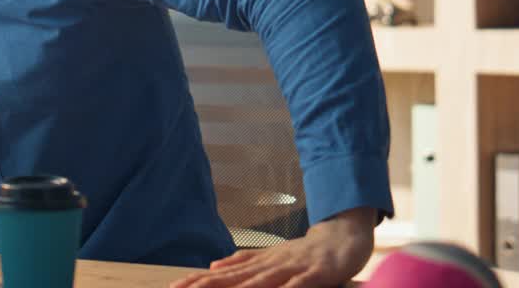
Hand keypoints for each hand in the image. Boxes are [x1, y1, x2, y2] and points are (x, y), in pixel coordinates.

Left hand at [170, 207, 375, 287]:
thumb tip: (213, 265)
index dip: (199, 281)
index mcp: (260, 263)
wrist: (343, 235)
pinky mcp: (316, 274)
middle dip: (208, 285)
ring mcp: (293, 268)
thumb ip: (245, 261)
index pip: (225, 274)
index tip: (175, 286)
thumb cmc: (304, 252)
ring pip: (263, 281)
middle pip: (236, 277)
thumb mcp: (272, 256)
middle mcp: (271, 264)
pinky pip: (300, 285)